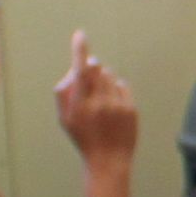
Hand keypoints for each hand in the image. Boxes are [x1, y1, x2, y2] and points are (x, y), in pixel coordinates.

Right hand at [55, 31, 139, 164]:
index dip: (79, 51)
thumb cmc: (83, 137)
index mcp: (79, 105)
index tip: (80, 35)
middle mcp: (99, 103)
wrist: (108, 160)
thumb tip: (76, 69)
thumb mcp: (64, 118)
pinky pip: (122, 86)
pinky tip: (112, 107)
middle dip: (91, 69)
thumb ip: (64, 92)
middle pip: (96, 69)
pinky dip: (116, 90)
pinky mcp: (131, 109)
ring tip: (101, 103)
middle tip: (89, 85)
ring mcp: (117, 105)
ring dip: (104, 82)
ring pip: (110, 77)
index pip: (80, 71)